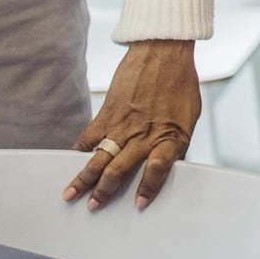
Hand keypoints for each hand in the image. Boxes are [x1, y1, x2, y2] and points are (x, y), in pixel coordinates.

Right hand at [65, 40, 200, 209]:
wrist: (163, 51)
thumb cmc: (180, 83)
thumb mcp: (189, 117)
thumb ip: (177, 143)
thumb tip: (172, 166)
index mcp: (169, 135)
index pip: (159, 169)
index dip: (148, 188)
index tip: (139, 205)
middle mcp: (143, 133)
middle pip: (120, 169)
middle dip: (104, 191)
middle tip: (93, 207)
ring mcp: (122, 124)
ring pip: (98, 158)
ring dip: (83, 178)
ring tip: (70, 195)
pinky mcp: (107, 113)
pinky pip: (89, 137)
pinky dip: (78, 152)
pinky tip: (70, 163)